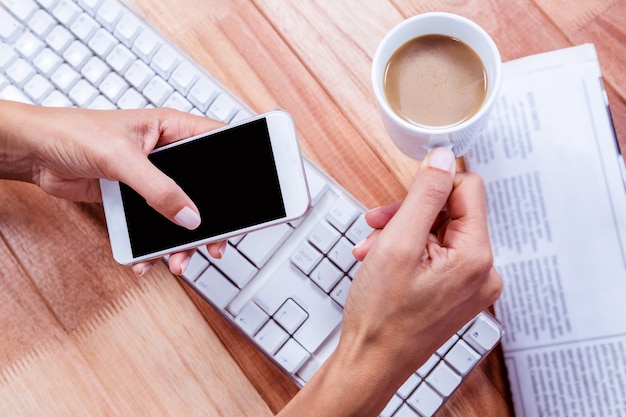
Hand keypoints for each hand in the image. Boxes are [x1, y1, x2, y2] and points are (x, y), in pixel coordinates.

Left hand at [0, 101, 226, 274]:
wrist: (32, 153)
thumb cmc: (70, 133)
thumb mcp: (121, 158)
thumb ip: (159, 189)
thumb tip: (190, 216)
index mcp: (171, 129)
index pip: (217, 142)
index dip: (238, 165)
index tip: (250, 193)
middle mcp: (166, 154)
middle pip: (204, 189)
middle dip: (209, 220)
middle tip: (213, 243)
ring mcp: (151, 178)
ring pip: (180, 213)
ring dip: (180, 241)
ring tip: (176, 260)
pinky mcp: (134, 199)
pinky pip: (154, 226)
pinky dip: (152, 246)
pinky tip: (147, 259)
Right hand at [277, 147, 501, 416]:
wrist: (371, 362)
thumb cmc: (382, 317)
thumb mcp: (398, 243)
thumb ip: (424, 195)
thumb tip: (442, 158)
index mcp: (476, 257)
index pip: (468, 190)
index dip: (431, 187)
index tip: (403, 198)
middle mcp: (483, 272)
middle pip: (451, 212)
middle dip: (409, 213)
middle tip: (377, 225)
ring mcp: (470, 285)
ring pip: (439, 233)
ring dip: (402, 233)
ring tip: (372, 249)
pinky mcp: (456, 293)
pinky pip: (437, 255)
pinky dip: (408, 252)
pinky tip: (381, 260)